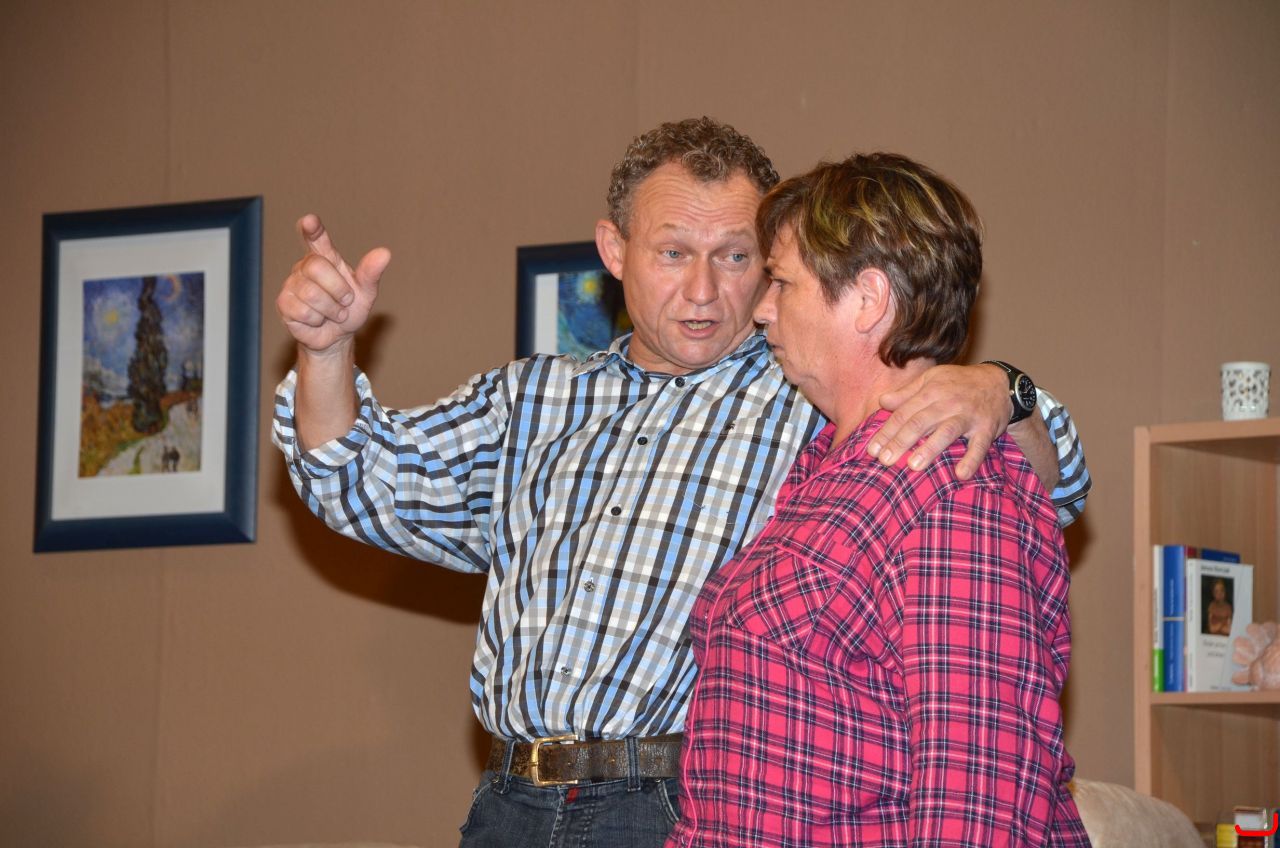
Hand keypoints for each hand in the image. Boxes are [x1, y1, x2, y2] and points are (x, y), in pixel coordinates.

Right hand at [275, 214, 390, 354]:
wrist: (337, 336)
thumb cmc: (349, 308)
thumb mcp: (366, 292)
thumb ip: (371, 272)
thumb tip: (385, 253)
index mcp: (326, 258)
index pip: (316, 238)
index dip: (312, 229)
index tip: (310, 221)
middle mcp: (305, 266)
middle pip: (317, 267)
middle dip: (338, 289)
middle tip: (345, 301)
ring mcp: (291, 283)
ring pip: (311, 293)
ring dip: (330, 309)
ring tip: (333, 312)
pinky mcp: (283, 303)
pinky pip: (302, 311)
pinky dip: (317, 320)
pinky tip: (318, 320)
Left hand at [867, 363, 1007, 478]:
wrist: (1000, 383)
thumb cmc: (959, 383)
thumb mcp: (932, 380)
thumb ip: (907, 392)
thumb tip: (882, 402)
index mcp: (931, 391)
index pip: (904, 413)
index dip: (887, 431)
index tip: (871, 450)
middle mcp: (948, 402)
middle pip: (920, 422)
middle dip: (900, 442)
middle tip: (884, 462)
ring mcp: (968, 416)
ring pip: (946, 432)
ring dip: (930, 449)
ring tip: (913, 466)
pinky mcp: (987, 428)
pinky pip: (979, 445)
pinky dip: (971, 459)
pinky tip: (961, 474)